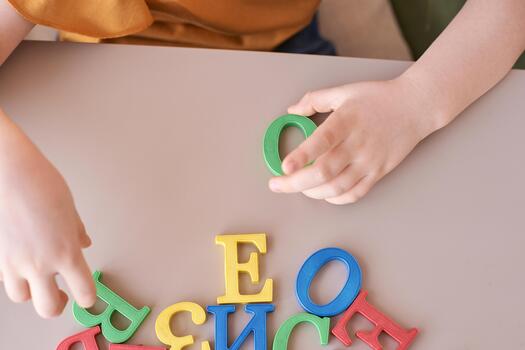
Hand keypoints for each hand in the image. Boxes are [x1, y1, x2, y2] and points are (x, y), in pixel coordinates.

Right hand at [0, 110, 95, 317]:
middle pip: (49, 308)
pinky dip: (15, 277)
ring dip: (33, 293)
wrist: (7, 173)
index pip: (84, 292)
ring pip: (22, 298)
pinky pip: (5, 279)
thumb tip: (83, 243)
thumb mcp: (69, 209)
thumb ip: (76, 232)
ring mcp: (14, 263)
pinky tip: (21, 264)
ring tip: (40, 281)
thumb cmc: (40, 185)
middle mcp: (40, 264)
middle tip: (63, 297)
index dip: (88, 299)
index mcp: (66, 253)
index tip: (89, 298)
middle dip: (58, 306)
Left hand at [268, 77, 446, 203]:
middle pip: (324, 172)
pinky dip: (335, 199)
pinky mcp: (379, 172)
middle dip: (295, 184)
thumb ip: (314, 100)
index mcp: (346, 121)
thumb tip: (292, 111)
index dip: (301, 157)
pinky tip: (323, 194)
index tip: (284, 167)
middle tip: (276, 185)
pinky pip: (355, 194)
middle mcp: (357, 144)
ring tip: (298, 188)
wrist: (416, 107)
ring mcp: (369, 161)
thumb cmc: (378, 98)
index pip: (321, 141)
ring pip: (337, 188)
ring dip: (312, 193)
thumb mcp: (343, 91)